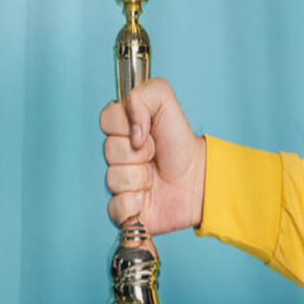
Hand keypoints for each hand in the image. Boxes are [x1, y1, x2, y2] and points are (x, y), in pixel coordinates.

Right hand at [100, 78, 204, 235]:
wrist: (197, 180)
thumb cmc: (180, 145)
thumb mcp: (167, 104)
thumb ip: (144, 96)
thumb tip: (130, 125)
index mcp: (121, 130)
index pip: (106, 119)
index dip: (127, 125)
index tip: (146, 132)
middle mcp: (116, 155)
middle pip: (109, 150)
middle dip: (139, 153)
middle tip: (155, 155)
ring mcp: (117, 182)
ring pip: (113, 178)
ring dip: (140, 178)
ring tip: (154, 178)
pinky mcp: (121, 208)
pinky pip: (114, 207)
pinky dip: (132, 204)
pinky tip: (146, 199)